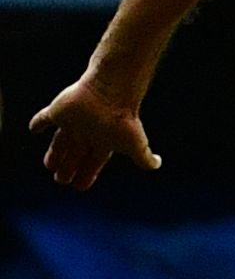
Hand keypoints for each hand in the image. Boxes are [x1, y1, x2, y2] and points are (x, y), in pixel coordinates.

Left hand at [29, 77, 153, 188]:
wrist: (111, 93)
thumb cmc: (123, 119)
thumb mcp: (135, 144)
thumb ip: (144, 158)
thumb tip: (157, 164)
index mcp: (103, 142)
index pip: (93, 162)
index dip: (87, 175)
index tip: (79, 186)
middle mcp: (88, 133)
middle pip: (76, 154)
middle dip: (68, 167)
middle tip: (61, 180)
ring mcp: (72, 122)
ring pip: (60, 142)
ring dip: (54, 154)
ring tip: (49, 166)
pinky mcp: (58, 111)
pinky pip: (44, 119)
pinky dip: (38, 124)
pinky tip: (33, 130)